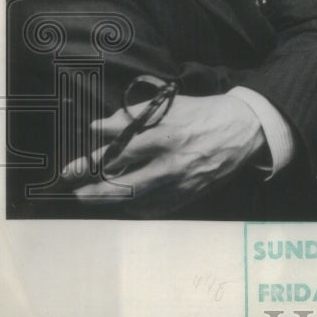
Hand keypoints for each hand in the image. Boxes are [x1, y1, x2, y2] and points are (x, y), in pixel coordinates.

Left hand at [61, 94, 265, 215]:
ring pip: (137, 202)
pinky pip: (156, 209)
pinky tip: (126, 203)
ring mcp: (183, 183)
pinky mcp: (191, 195)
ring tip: (94, 198)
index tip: (71, 168)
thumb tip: (98, 127)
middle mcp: (174, 163)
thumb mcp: (170, 107)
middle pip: (124, 186)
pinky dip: (137, 208)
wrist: (245, 129)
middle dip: (94, 192)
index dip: (92, 161)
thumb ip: (132, 117)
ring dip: (111, 202)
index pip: (120, 153)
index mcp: (168, 135)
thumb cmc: (206, 113)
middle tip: (76, 192)